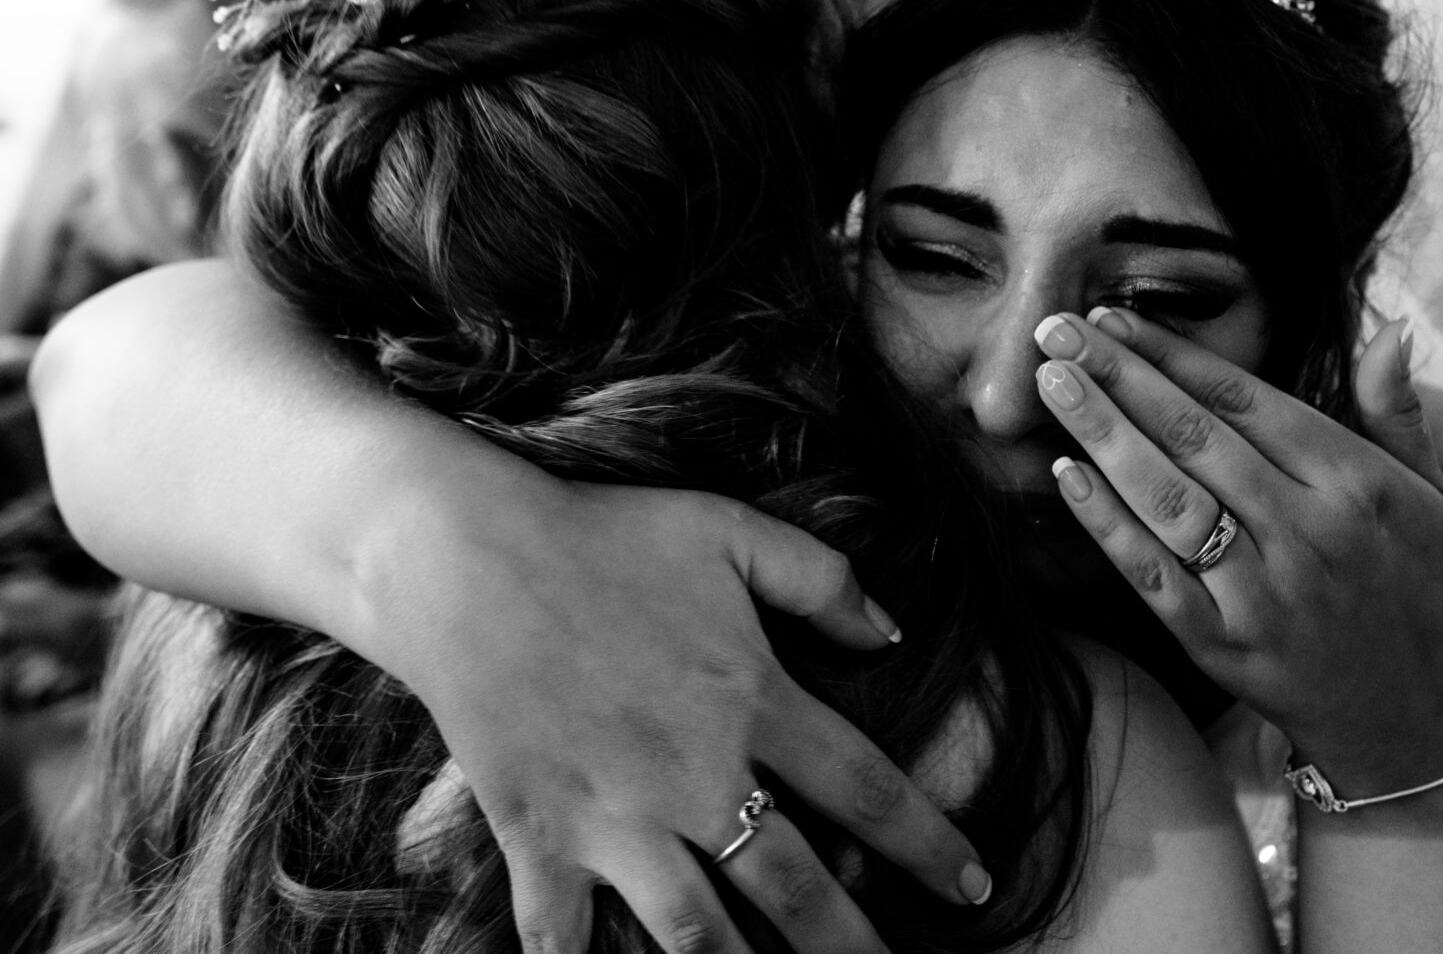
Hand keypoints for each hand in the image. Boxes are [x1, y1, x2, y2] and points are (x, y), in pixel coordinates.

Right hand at [369, 481, 990, 953]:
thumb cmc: (605, 535)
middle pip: (797, 887)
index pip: (869, 788)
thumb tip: (895, 627)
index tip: (976, 884)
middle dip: (854, 945)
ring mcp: (615, 818)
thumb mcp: (731, 531)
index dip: (931, 843)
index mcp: (754, 699)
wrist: (466, 559)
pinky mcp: (540, 839)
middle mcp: (696, 775)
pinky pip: (568, 938)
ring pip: (698, 935)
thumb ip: (822, 579)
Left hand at [1031, 309, 1442, 792]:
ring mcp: (1263, 591)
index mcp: (1353, 482)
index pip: (1243, 398)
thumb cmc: (1416, 592)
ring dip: (1102, 433)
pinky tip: (1065, 475)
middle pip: (1193, 436)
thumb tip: (1387, 329)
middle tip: (1054, 330)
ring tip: (1051, 382)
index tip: (1112, 318)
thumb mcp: (1432, 497)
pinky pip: (1153, 574)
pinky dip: (1106, 524)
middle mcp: (1307, 530)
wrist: (1414, 724)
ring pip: (1167, 497)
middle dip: (1117, 375)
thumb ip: (1399, 412)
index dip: (1171, 353)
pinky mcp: (1224, 645)